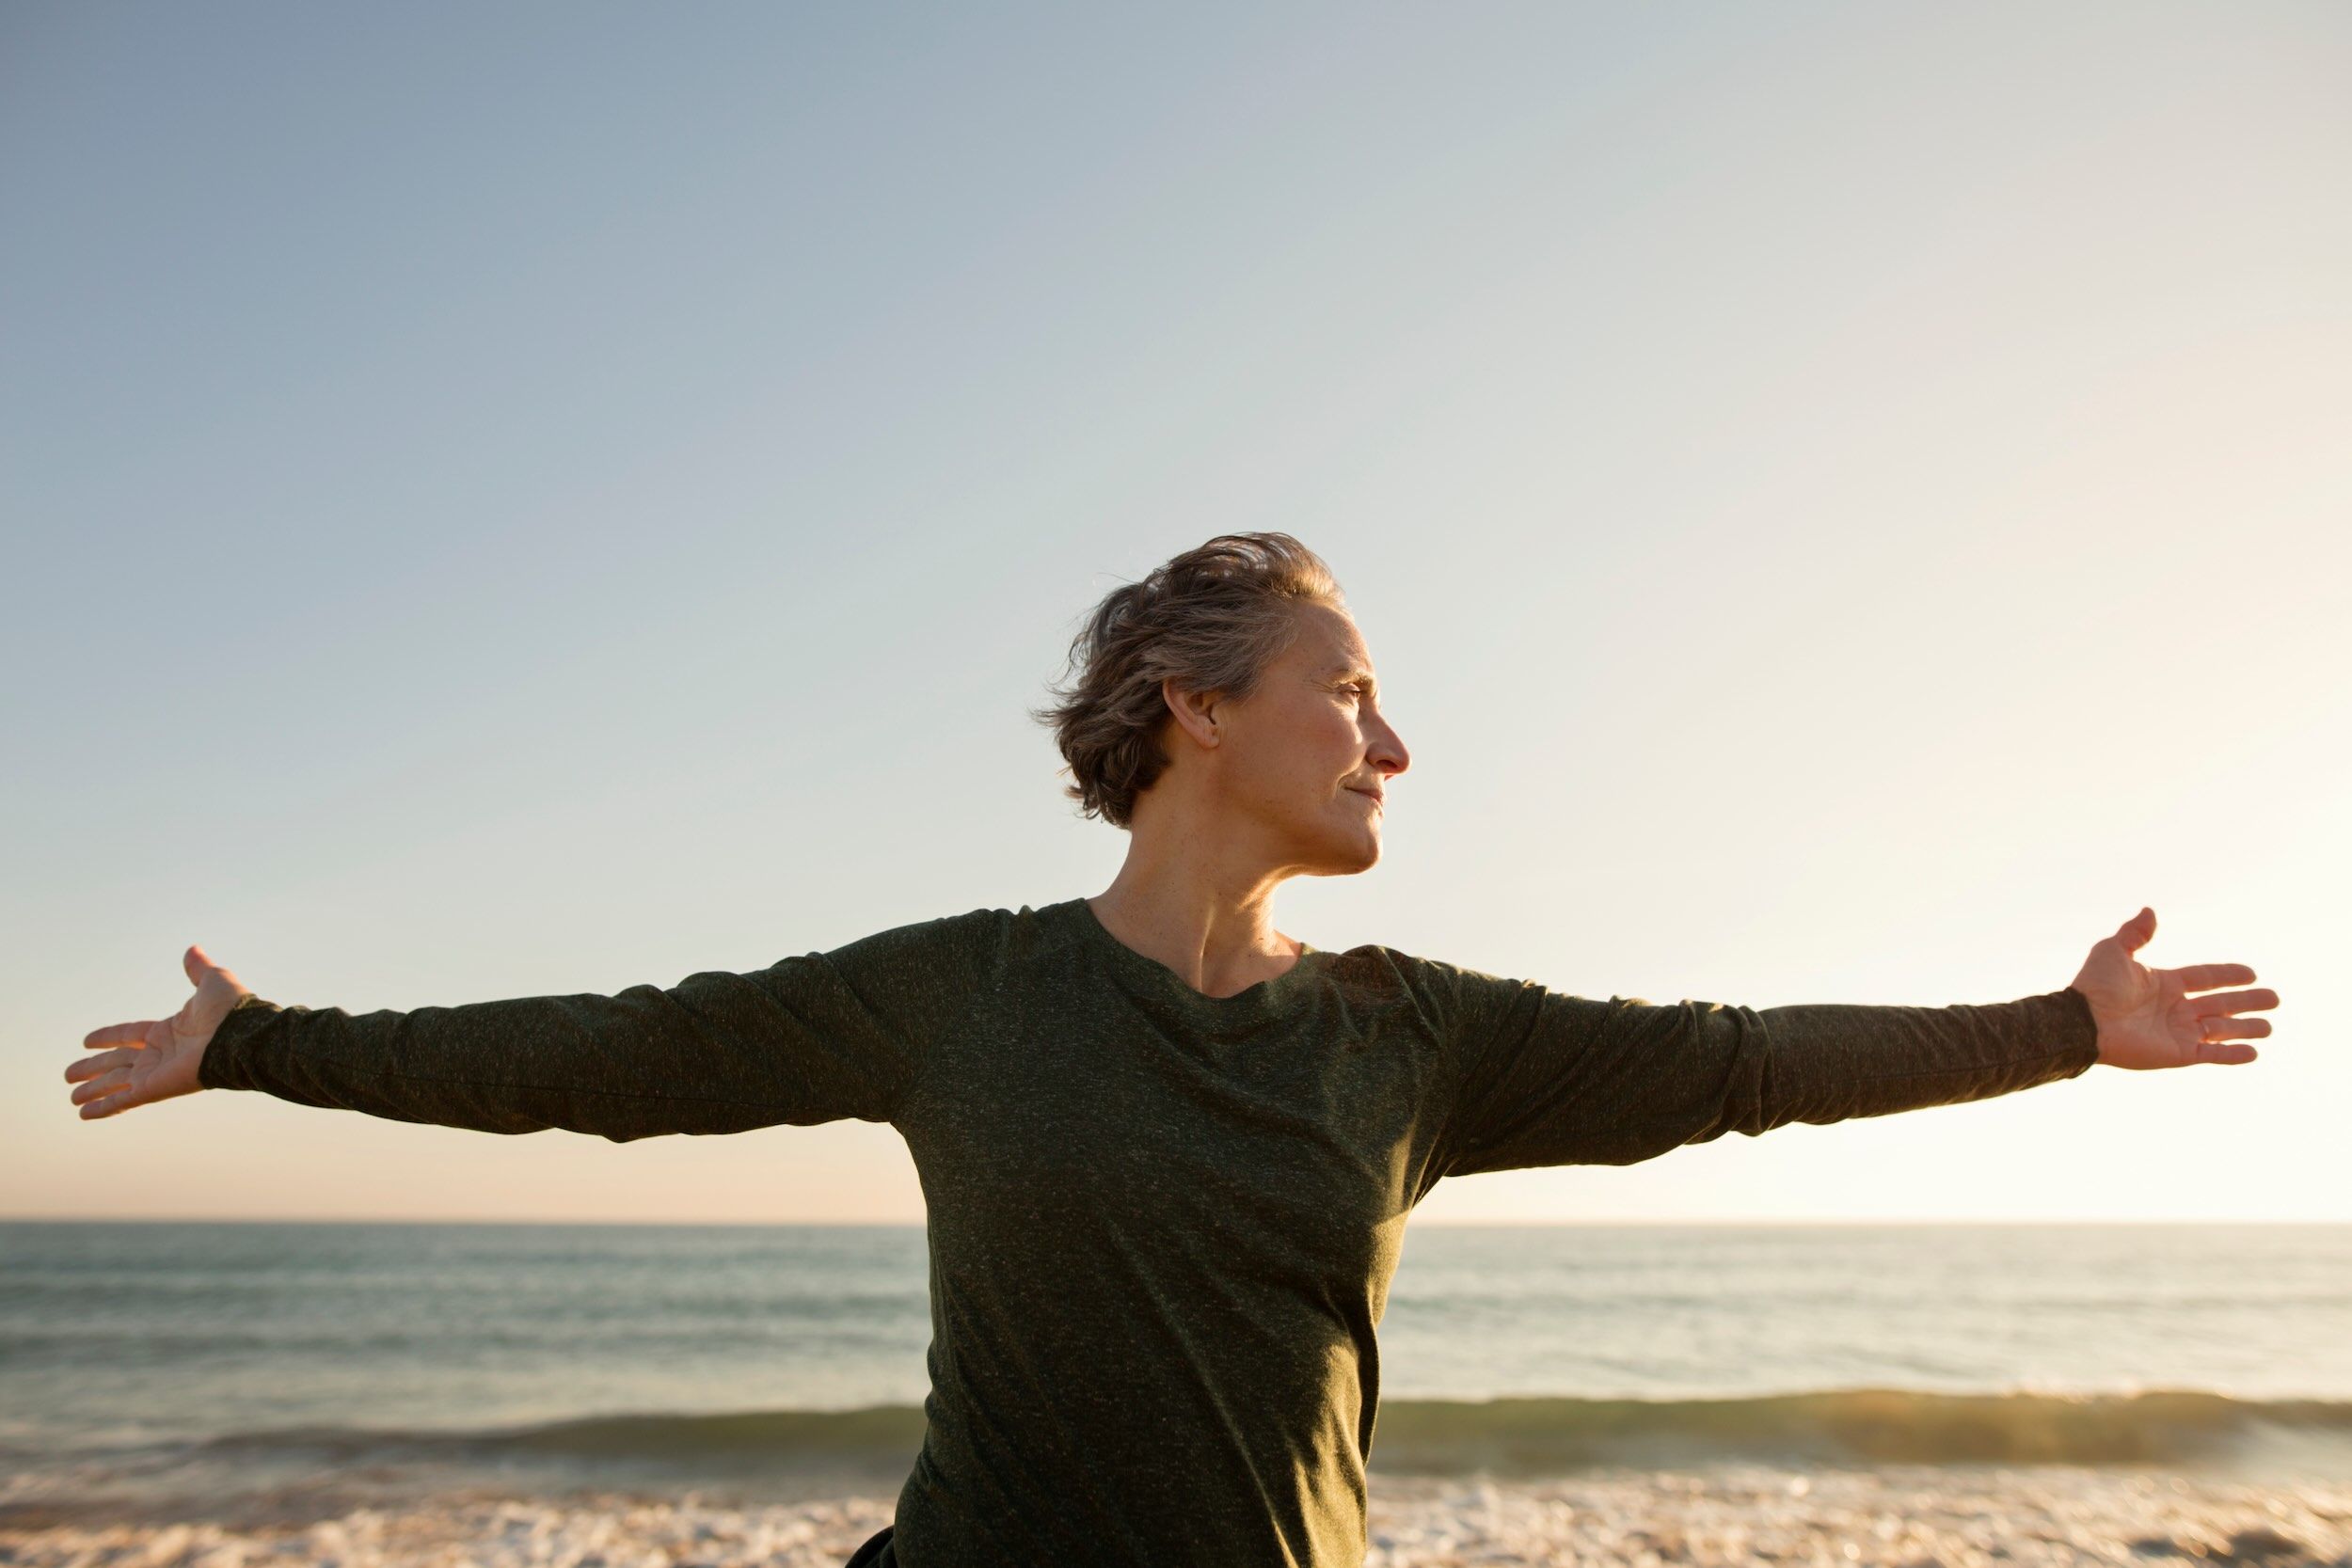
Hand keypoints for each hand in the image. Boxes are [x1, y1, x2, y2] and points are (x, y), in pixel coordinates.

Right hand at [68, 945, 253, 1119]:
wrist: (240, 1036)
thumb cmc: (229, 1010)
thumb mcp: (212, 981)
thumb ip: (198, 969)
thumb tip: (192, 950)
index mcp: (169, 1031)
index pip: (130, 1034)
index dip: (108, 1036)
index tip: (87, 1040)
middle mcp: (160, 1054)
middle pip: (117, 1062)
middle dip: (93, 1069)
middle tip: (69, 1074)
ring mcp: (156, 1073)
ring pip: (115, 1083)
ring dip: (93, 1091)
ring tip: (71, 1098)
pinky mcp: (154, 1089)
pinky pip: (123, 1100)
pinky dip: (103, 1108)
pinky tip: (84, 1115)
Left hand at [2069, 908, 2275, 1070]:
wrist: (2085, 1020)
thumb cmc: (2096, 986)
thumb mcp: (2113, 951)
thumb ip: (2135, 933)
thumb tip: (2150, 910)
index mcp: (2164, 984)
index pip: (2204, 978)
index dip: (2228, 975)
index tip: (2251, 973)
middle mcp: (2175, 1008)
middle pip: (2221, 1003)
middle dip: (2247, 1002)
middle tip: (2275, 998)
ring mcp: (2178, 1032)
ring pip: (2222, 1030)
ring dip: (2246, 1028)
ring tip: (2269, 1027)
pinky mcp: (2178, 1053)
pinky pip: (2212, 1055)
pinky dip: (2233, 1055)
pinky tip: (2254, 1053)